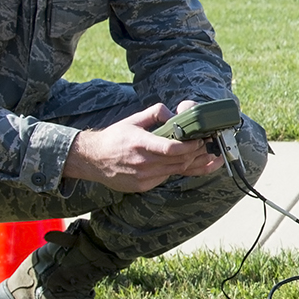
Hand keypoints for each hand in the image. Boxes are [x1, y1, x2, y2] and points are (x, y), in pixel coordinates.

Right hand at [61, 100, 220, 192]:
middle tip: (206, 144)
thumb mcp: (133, 120)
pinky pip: (165, 178)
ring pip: (175, 171)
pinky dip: (175, 170)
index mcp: (140, 143)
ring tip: (202, 154)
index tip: (200, 140)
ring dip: (191, 163)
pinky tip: (184, 162)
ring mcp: (142, 177)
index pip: (172, 149)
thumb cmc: (115, 137)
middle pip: (179, 161)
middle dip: (196, 153)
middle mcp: (142, 163)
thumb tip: (174, 114)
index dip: (190, 146)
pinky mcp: (142, 186)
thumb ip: (155, 112)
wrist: (92, 159)